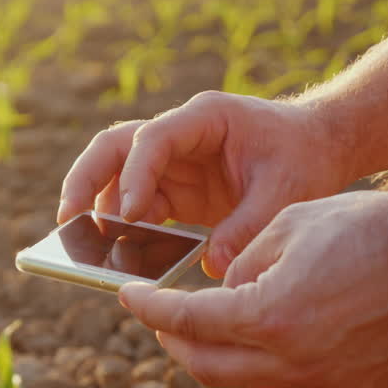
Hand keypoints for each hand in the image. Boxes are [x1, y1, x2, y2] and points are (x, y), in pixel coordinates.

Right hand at [57, 91, 353, 277]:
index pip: (151, 139)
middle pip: (113, 148)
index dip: (134, 176)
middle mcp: (179, 135)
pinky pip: (136, 206)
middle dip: (85, 181)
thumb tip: (211, 268)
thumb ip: (248, 227)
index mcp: (204, 118)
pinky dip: (123, 230)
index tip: (128, 215)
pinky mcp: (175, 190)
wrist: (320, 147)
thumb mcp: (286, 191)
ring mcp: (172, 163)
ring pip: (114, 176)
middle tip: (67, 221)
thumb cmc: (304, 157)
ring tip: (82, 247)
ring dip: (97, 209)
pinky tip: (117, 258)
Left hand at [116, 190, 387, 387]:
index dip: (147, 309)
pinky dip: (269, 362)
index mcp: (267, 316)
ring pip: (248, 381)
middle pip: (205, 366)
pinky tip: (271, 335)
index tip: (126, 297)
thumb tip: (219, 293)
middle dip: (174, 342)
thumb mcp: (289, 225)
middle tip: (161, 319)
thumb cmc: (374, 225)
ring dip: (221, 355)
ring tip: (212, 325)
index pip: (183, 321)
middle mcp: (292, 363)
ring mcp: (326, 383)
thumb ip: (240, 265)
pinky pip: (292, 383)